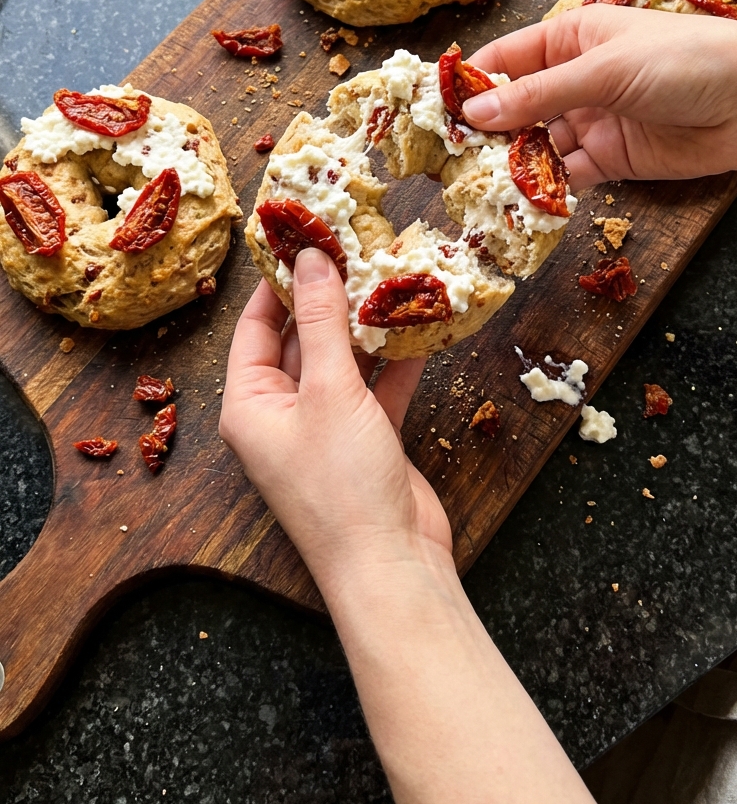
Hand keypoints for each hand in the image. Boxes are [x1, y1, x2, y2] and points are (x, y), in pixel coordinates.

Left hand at [219, 250, 451, 594]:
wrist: (390, 566)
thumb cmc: (342, 485)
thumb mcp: (329, 391)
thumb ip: (321, 321)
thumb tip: (311, 258)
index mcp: (249, 405)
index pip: (254, 327)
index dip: (275, 282)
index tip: (301, 237)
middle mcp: (280, 415)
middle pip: (299, 340)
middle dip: (327, 298)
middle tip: (354, 248)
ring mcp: (325, 429)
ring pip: (342, 361)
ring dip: (366, 326)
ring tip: (389, 276)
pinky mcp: (366, 440)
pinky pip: (377, 388)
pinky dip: (395, 362)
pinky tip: (419, 325)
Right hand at [463, 5, 736, 188]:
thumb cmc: (685, 59)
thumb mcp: (604, 69)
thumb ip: (539, 94)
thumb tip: (477, 113)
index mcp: (572, 36)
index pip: (506, 57)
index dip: (470, 82)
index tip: (434, 110)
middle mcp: (576, 78)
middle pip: (516, 105)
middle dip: (484, 130)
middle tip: (446, 158)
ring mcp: (593, 120)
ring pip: (537, 144)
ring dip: (512, 164)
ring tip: (477, 186)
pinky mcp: (612, 159)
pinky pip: (567, 175)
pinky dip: (546, 188)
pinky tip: (522, 200)